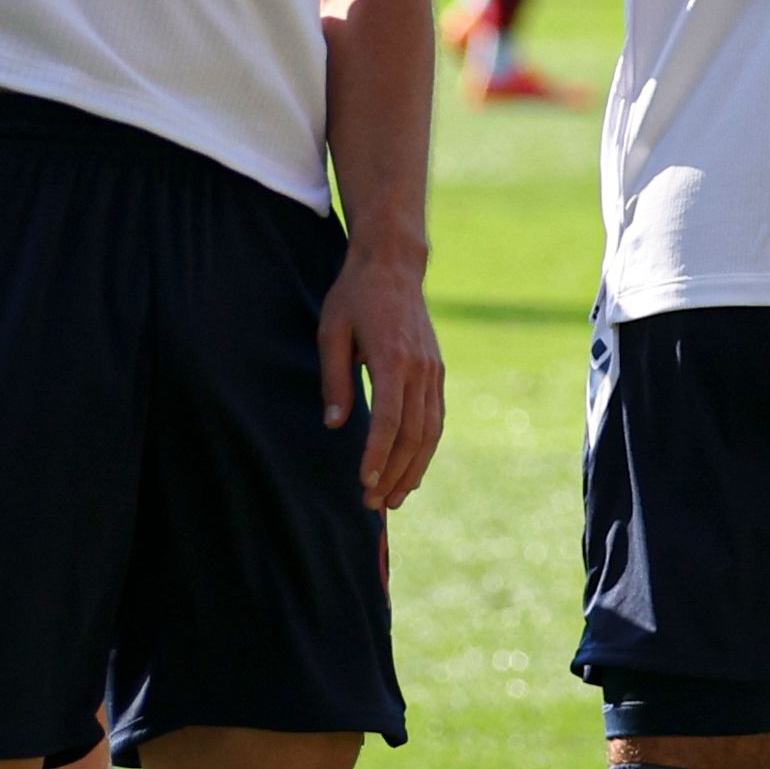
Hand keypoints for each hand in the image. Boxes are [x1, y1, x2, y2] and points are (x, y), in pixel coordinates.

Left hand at [316, 242, 444, 510]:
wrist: (393, 265)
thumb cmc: (354, 297)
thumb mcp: (332, 332)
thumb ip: (335, 379)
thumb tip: (334, 424)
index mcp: (394, 359)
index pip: (389, 419)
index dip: (377, 454)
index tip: (364, 481)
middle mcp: (420, 369)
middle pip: (413, 434)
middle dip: (393, 473)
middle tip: (372, 503)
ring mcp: (434, 371)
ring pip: (430, 432)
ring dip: (412, 469)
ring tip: (392, 499)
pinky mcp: (437, 372)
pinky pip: (436, 419)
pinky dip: (426, 450)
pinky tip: (411, 471)